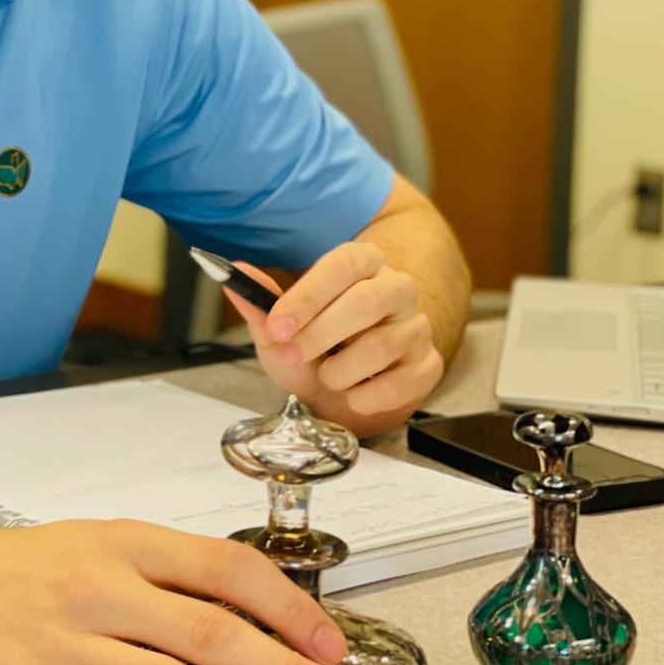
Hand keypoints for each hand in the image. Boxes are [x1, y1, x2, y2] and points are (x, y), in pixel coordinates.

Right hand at [0, 517, 363, 664]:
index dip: (286, 607)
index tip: (330, 645)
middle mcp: (99, 588)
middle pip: (210, 633)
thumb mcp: (98, 544)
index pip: (225, 568)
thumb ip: (168, 575)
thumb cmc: (21, 569)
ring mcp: (64, 646)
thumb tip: (256, 614)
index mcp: (124, 543)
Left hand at [222, 242, 443, 432]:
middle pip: (367, 301)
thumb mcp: (279, 332)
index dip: (309, 295)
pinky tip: (353, 394)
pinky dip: (368, 396)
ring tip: (326, 376)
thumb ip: (260, 305)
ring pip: (384, 344)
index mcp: (362, 266)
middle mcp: (396, 289)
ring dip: (342, 370)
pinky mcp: (427, 365)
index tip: (277, 324)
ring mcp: (416, 327)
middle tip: (291, 354)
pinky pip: (403, 382)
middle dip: (321, 333)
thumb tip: (236, 279)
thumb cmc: (312, 355)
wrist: (339, 399)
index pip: (344, 265)